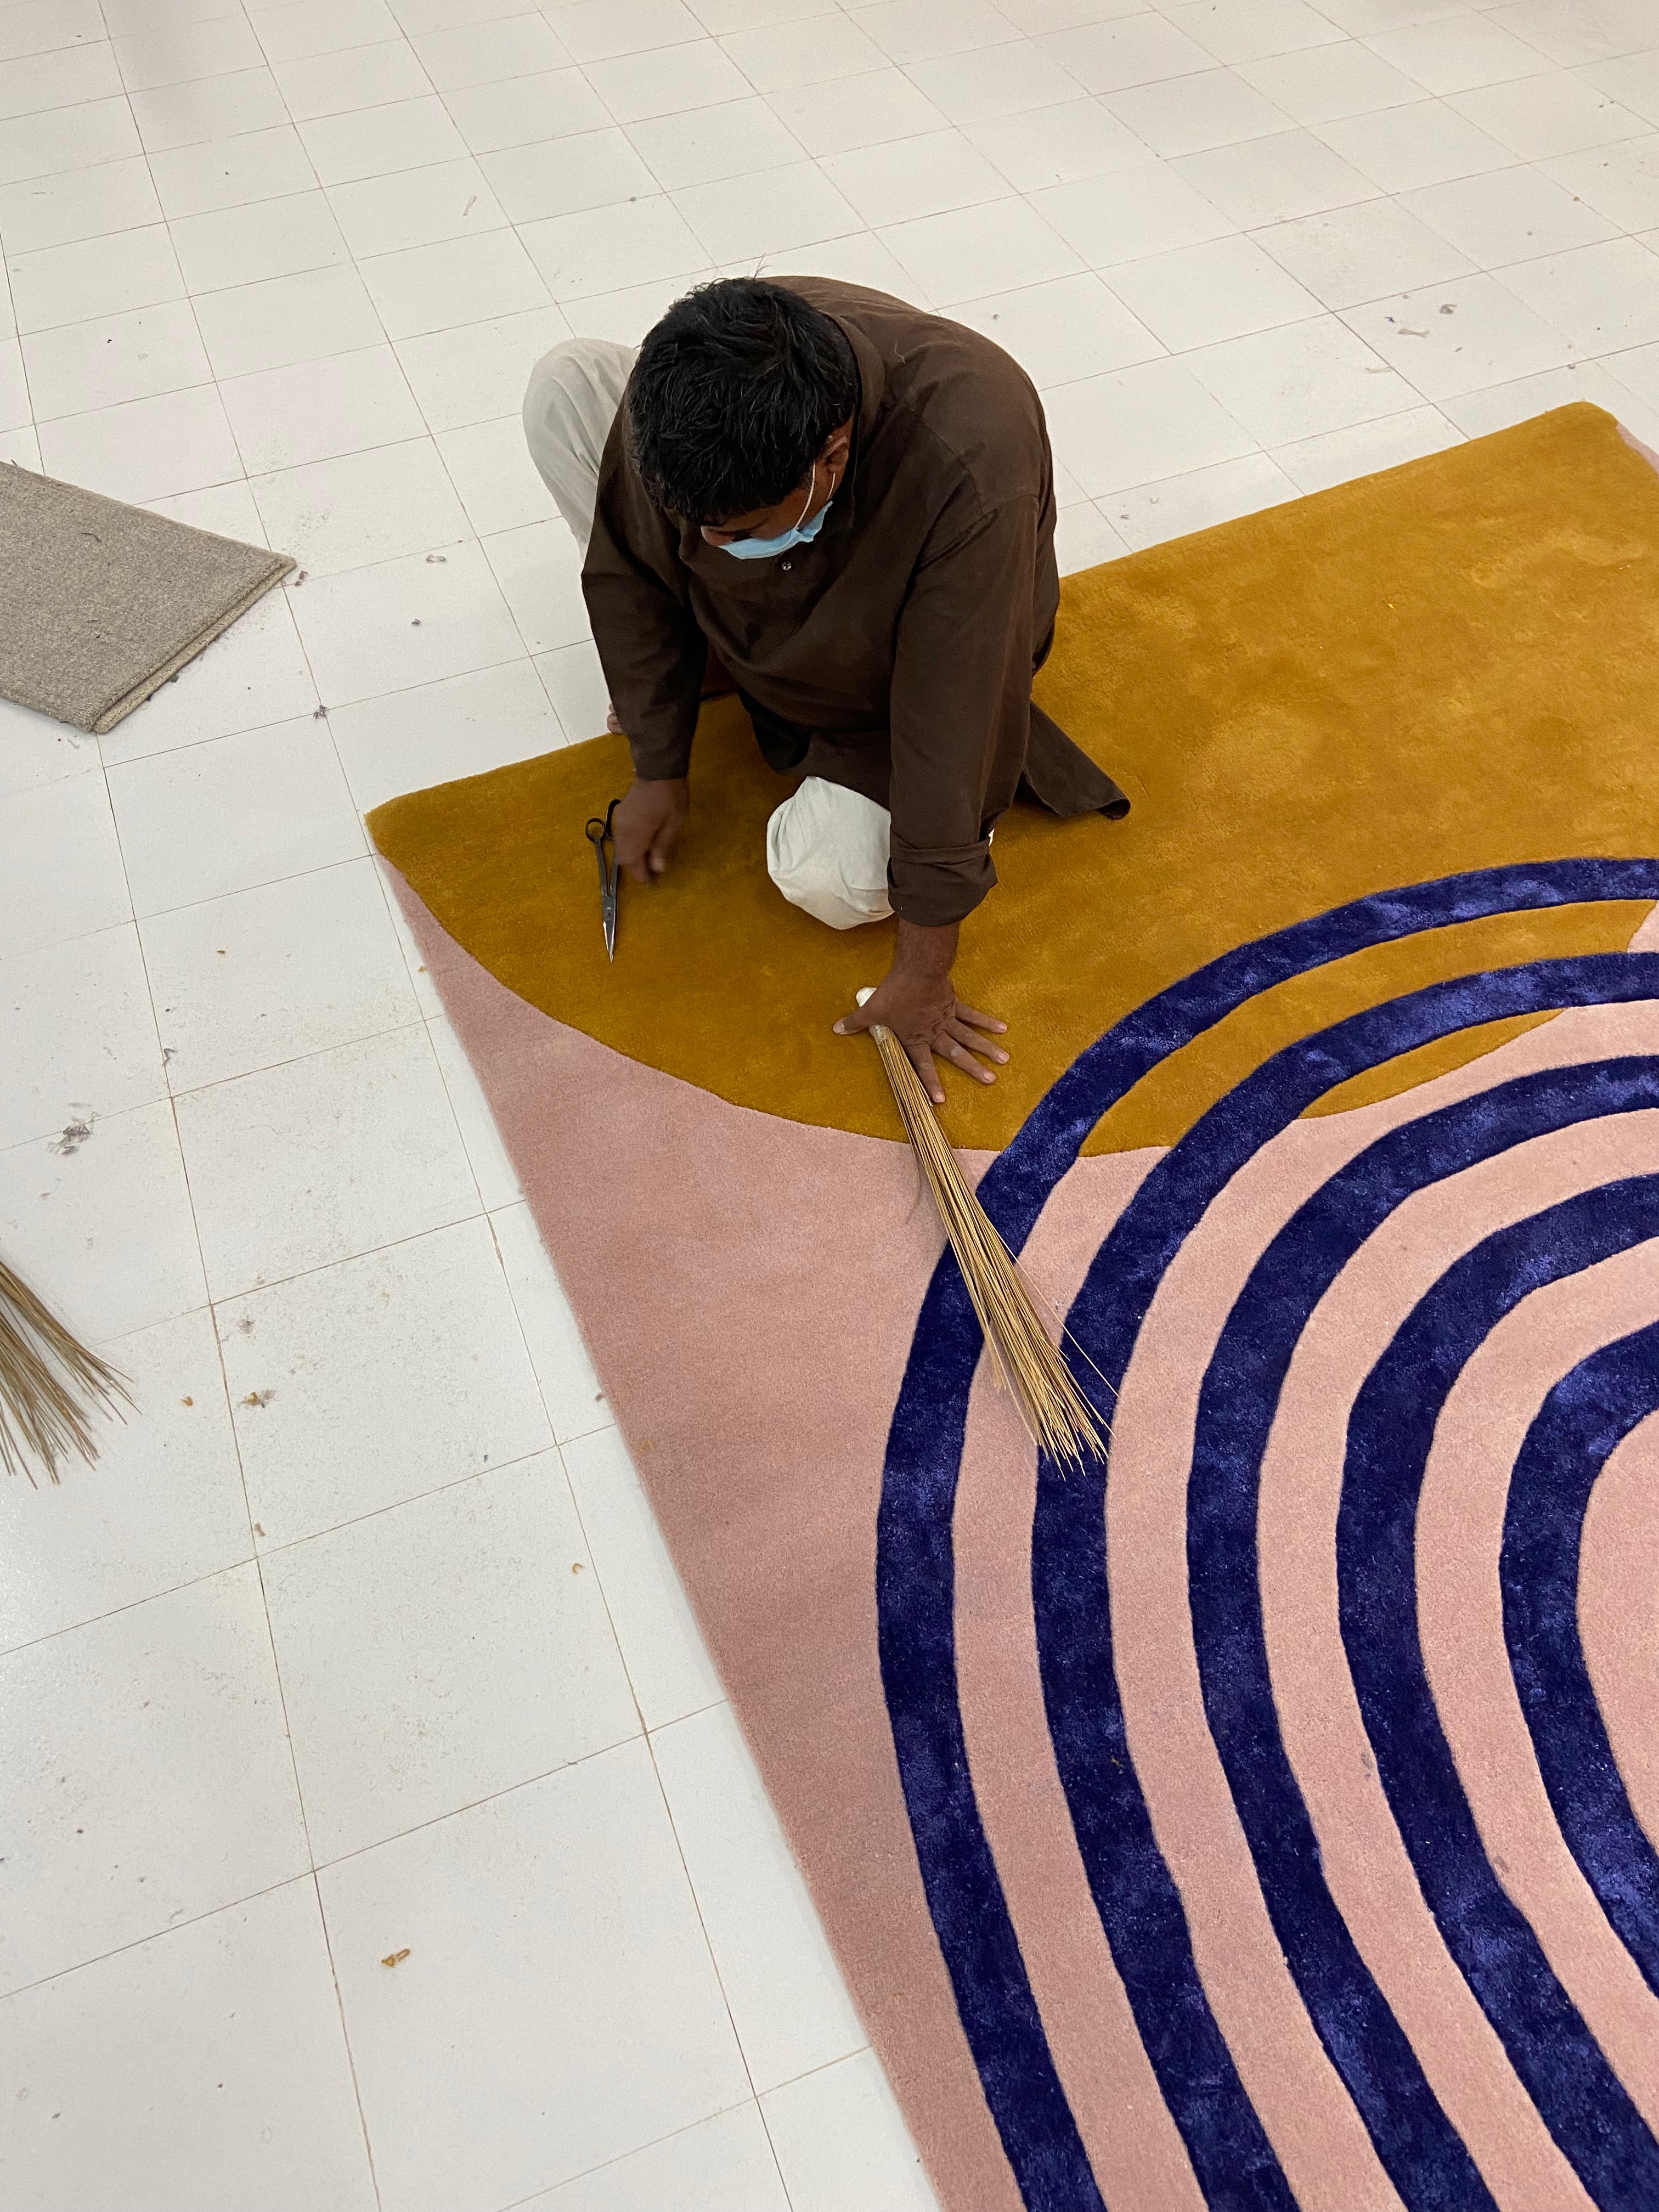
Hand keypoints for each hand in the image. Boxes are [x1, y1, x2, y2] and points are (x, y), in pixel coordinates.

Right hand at [612, 777, 688, 883]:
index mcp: (635, 834)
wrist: (657, 767)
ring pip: (620, 848)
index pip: (632, 862)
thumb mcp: (673, 823)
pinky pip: (620, 837)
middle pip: (623, 857)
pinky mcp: (621, 813)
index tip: (651, 883)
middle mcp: (623, 830)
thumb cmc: (670, 796)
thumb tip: (657, 869)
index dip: (641, 875)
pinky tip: (641, 845)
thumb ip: (662, 846)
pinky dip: (629, 846)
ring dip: (631, 857)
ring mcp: (620, 821)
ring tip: (647, 861)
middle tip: (650, 874)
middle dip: (635, 868)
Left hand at [834, 920, 1007, 1104]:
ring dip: (986, 1048)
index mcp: (915, 1038)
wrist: (916, 970)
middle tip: (989, 1081)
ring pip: (969, 1036)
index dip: (930, 1083)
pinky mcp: (953, 1003)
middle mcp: (934, 1032)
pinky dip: (987, 1021)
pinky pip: (972, 1015)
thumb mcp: (871, 1009)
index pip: (922, 1065)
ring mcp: (947, 1018)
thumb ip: (856, 1022)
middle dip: (973, 1068)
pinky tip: (1002, 1028)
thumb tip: (836, 1029)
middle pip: (955, 1054)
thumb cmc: (893, 993)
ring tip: (1003, 1060)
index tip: (940, 1101)